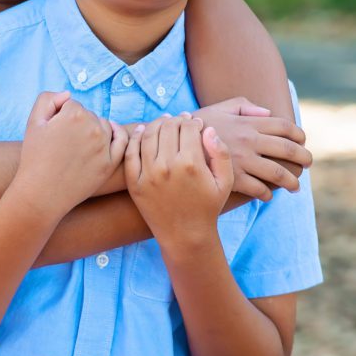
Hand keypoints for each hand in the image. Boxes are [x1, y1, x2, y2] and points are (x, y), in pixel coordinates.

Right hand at [13, 91, 127, 219]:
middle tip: (62, 143)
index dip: (60, 117)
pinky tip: (112, 132)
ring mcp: (104, 146)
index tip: (53, 132)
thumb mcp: (33, 122)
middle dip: (77, 124)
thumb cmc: (34, 157)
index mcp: (74, 114)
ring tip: (76, 146)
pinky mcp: (110, 163)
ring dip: (93, 131)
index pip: (71, 105)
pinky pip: (121, 143)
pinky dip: (117, 135)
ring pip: (103, 127)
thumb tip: (68, 95)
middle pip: (88, 115)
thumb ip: (48, 99)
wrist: (41, 193)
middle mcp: (93, 127)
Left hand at [124, 115, 233, 243]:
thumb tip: (208, 129)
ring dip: (156, 124)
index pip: (188, 127)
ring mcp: (147, 175)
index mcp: (191, 164)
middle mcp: (167, 167)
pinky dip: (135, 138)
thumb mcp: (225, 182)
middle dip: (175, 120)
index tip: (196, 123)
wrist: (185, 235)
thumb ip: (220, 153)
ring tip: (164, 123)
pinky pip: (130, 153)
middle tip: (180, 121)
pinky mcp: (134, 183)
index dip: (193, 121)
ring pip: (148, 135)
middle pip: (167, 128)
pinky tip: (142, 131)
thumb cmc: (208, 207)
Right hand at [193, 97, 311, 200]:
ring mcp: (242, 160)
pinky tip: (268, 196)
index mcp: (247, 122)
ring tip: (296, 187)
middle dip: (304, 157)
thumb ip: (243, 105)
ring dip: (292, 181)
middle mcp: (249, 140)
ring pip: (278, 173)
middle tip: (308, 164)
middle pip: (287, 149)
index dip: (299, 134)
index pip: (284, 126)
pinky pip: (259, 189)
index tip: (303, 141)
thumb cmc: (194, 126)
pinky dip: (267, 193)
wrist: (171, 146)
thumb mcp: (218, 108)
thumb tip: (267, 113)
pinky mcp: (233, 179)